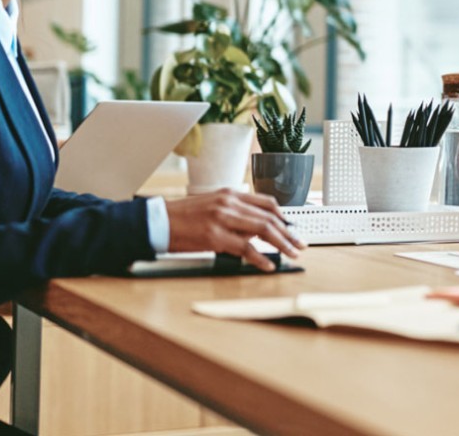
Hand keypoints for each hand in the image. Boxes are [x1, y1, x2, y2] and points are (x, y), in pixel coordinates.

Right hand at [165, 189, 305, 271]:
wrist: (158, 222)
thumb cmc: (182, 217)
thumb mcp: (212, 206)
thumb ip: (235, 213)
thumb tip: (256, 231)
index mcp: (230, 194)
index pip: (267, 202)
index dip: (284, 216)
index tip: (294, 227)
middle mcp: (229, 203)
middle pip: (269, 218)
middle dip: (289, 233)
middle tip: (300, 244)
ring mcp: (223, 219)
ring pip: (263, 230)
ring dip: (282, 244)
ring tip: (292, 254)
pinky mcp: (215, 237)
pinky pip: (245, 248)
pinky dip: (260, 258)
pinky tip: (268, 265)